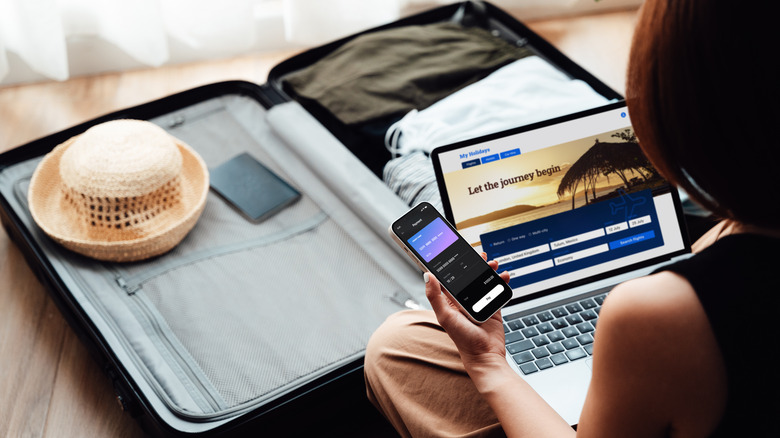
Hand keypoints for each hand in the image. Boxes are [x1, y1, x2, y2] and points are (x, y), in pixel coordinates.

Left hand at [424, 254, 510, 371]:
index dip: (451, 265)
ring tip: (492, 263)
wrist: (486, 355)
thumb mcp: (445, 316)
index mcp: (450, 301)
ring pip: (483, 280)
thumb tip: (427, 275)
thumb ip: (435, 296)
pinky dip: (501, 281)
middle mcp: (464, 300)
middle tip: (478, 254)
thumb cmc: (463, 340)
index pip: (449, 278)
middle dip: (474, 264)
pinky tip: (503, 276)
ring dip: (488, 270)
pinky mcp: (493, 306)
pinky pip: (497, 289)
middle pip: (468, 276)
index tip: (453, 251)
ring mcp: (479, 302)